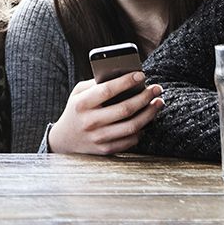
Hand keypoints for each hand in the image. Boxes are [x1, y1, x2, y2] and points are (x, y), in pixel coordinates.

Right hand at [47, 71, 163, 154]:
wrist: (65, 139)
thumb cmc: (76, 110)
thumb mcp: (78, 93)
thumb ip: (96, 84)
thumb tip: (122, 76)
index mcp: (81, 104)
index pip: (107, 90)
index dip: (126, 82)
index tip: (141, 75)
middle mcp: (89, 121)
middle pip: (125, 109)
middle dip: (145, 97)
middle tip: (157, 88)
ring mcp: (98, 137)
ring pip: (132, 126)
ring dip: (149, 113)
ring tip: (158, 102)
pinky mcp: (106, 149)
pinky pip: (131, 140)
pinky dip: (142, 129)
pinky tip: (146, 120)